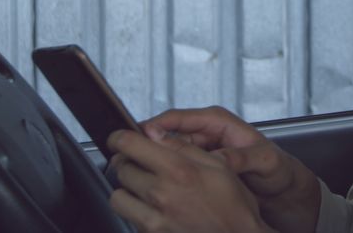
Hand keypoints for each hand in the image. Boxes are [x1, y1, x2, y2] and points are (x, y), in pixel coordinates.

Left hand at [107, 129, 272, 232]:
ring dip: (128, 190)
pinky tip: (157, 210)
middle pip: (121, 170)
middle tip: (145, 165)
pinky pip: (130, 219)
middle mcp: (160, 195)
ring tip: (146, 189)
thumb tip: (156, 133)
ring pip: (118, 197)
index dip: (119, 137)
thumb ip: (183, 147)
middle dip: (129, 163)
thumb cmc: (234, 207)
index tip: (119, 138)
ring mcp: (153, 219)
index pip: (129, 145)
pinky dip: (138, 212)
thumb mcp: (218, 166)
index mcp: (178, 170)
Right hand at [141, 107, 321, 232]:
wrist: (280, 186)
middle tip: (126, 154)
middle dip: (145, 142)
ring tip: (133, 168)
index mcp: (219, 122)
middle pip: (166, 132)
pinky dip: (162, 170)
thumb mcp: (264, 161)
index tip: (139, 134)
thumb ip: (241, 157)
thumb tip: (219, 158)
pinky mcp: (197, 165)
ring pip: (166, 150)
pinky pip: (173, 164)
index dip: (156, 125)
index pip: (180, 117)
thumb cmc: (276, 168)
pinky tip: (153, 181)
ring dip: (151, 158)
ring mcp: (199, 149)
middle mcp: (206, 132)